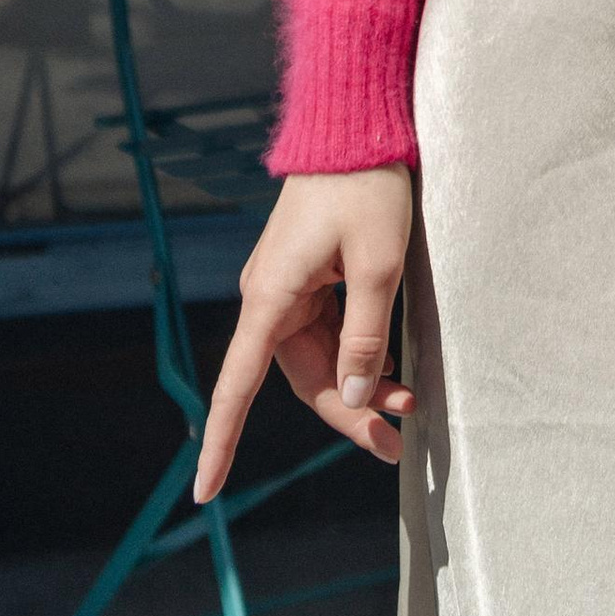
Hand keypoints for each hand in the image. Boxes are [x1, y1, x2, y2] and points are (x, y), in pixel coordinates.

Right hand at [195, 167, 415, 502]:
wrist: (355, 122)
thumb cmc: (366, 186)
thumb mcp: (378, 264)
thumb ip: (365, 336)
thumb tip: (355, 398)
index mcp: (271, 299)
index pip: (237, 387)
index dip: (222, 442)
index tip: (205, 493)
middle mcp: (269, 298)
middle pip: (301, 378)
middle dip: (348, 412)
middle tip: (396, 443)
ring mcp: (286, 286)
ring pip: (318, 359)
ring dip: (360, 385)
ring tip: (409, 405)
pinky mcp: (306, 275)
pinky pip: (326, 331)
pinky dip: (357, 353)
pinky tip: (391, 368)